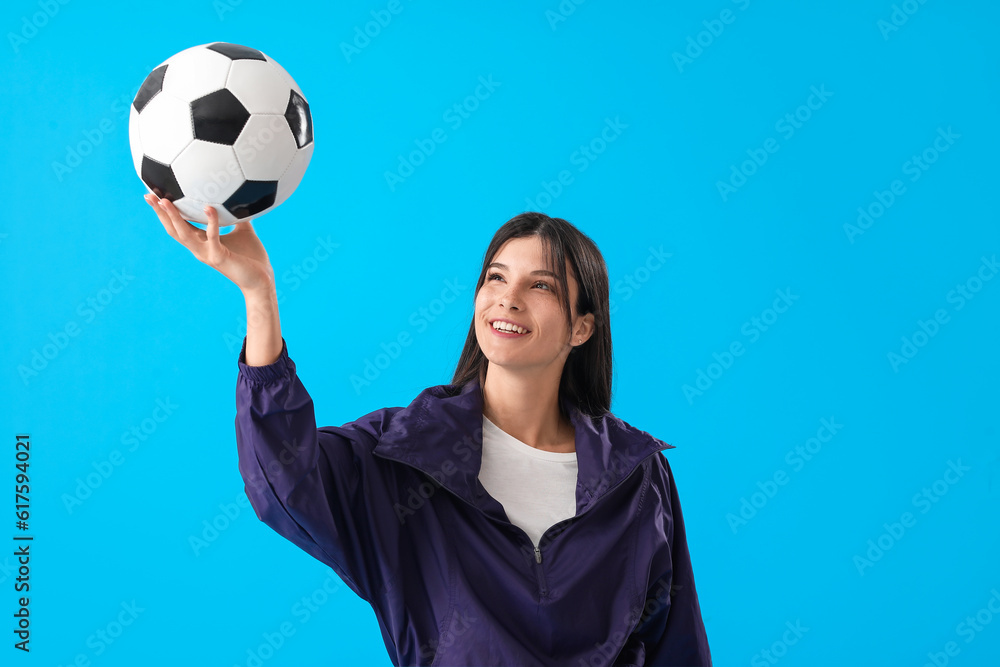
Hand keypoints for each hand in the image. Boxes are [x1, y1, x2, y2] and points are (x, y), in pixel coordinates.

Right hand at [145, 194, 275, 294]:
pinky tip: (209, 207)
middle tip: (149, 195)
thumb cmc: (252, 257)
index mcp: (202, 242)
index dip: (165, 213)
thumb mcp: (243, 230)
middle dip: (160, 213)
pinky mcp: (219, 257)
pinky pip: (212, 237)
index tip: (155, 196)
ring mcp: (207, 254)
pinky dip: (211, 221)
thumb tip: (240, 197)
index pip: (179, 226)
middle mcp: (200, 249)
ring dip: (173, 217)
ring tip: (164, 200)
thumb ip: (237, 215)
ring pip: (184, 234)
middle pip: (173, 229)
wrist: (262, 279)